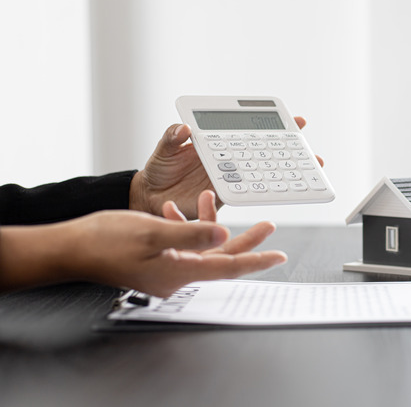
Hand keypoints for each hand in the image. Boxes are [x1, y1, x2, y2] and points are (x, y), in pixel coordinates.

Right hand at [0, 201, 286, 296]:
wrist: (69, 250)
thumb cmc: (105, 241)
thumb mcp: (153, 231)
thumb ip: (191, 233)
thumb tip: (224, 233)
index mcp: (180, 272)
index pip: (229, 267)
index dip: (256, 259)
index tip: (279, 255)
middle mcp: (177, 275)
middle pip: (222, 258)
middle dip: (245, 240)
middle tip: (268, 225)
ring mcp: (166, 270)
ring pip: (202, 249)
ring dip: (210, 225)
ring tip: (212, 198)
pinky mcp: (155, 262)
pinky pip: (181, 246)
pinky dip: (184, 226)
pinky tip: (174, 208)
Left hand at [130, 117, 322, 218]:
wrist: (151, 200)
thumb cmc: (158, 171)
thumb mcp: (163, 150)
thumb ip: (172, 138)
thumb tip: (184, 130)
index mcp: (218, 143)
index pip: (250, 130)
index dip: (274, 125)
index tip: (297, 122)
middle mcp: (229, 159)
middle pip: (266, 152)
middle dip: (292, 152)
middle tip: (312, 152)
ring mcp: (230, 178)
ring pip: (263, 174)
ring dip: (286, 174)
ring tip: (309, 172)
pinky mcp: (225, 197)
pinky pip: (248, 193)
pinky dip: (265, 192)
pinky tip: (281, 191)